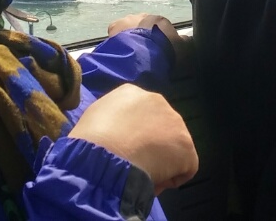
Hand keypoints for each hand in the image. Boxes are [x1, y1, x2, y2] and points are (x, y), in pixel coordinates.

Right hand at [68, 84, 198, 193]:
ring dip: (160, 162)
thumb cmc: (90, 141)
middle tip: (133, 162)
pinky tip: (152, 181)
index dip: (134, 135)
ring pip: (172, 147)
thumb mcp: (94, 119)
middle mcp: (156, 100)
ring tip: (140, 173)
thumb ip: (110, 120)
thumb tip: (116, 134)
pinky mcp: (186, 145)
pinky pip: (184, 168)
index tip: (124, 149)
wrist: (102, 155)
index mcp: (131, 93)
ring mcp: (174, 122)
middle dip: (150, 146)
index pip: (141, 115)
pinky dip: (170, 179)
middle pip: (160, 128)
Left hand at [108, 13, 192, 65]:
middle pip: (142, 25)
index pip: (159, 26)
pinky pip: (115, 33)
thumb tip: (187, 39)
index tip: (157, 49)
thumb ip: (185, 42)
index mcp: (159, 19)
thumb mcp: (183, 49)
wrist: (142, 55)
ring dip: (128, 37)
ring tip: (129, 53)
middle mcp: (142, 16)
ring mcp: (127, 20)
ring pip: (127, 28)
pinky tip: (119, 52)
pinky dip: (117, 41)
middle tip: (142, 51)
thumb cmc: (166, 51)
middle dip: (142, 36)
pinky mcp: (113, 26)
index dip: (158, 38)